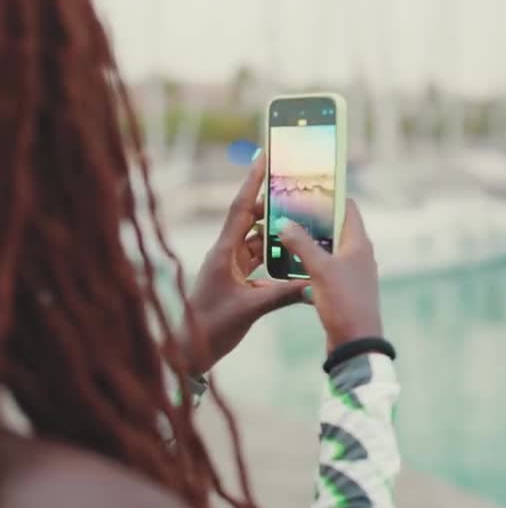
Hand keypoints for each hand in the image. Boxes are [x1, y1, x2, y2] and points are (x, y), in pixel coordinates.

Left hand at [178, 154, 302, 373]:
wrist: (190, 351)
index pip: (241, 208)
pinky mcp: (237, 280)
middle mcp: (226, 254)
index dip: (253, 181)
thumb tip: (313, 285)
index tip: (264, 156)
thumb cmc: (211, 327)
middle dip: (272, 204)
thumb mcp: (250, 309)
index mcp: (224, 252)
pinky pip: (259, 259)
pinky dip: (274, 254)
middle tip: (294, 188)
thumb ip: (282, 294)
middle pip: (251, 219)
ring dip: (275, 230)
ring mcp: (231, 266)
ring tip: (299, 217)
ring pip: (257, 239)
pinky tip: (292, 253)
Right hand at [277, 200, 382, 353]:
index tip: (305, 188)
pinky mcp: (342, 287)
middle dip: (311, 218)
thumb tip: (284, 223)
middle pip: (334, 226)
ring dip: (308, 241)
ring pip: (327, 247)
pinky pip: (324, 266)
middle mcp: (358, 253)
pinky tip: (290, 262)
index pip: (347, 207)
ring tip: (283, 233)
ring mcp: (351, 271)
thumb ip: (301, 245)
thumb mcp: (320, 270)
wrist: (356, 343)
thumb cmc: (344, 303)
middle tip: (286, 210)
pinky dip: (309, 261)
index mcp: (358, 243)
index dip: (328, 195)